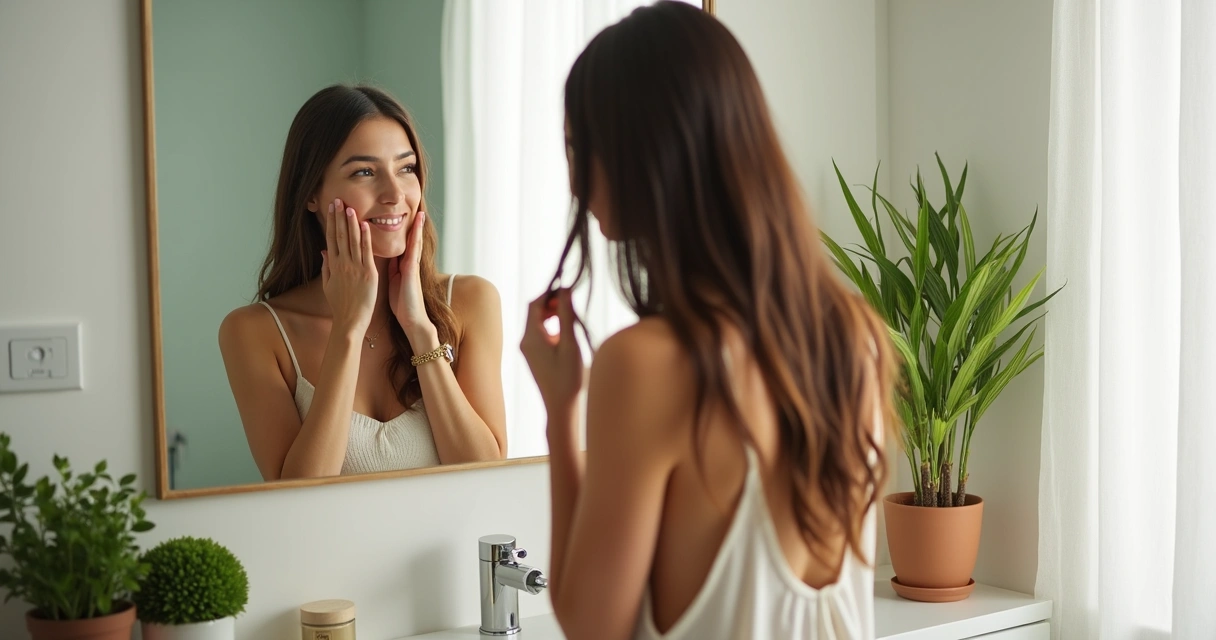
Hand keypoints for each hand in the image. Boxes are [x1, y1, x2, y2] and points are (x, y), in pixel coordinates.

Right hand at [321, 198, 377, 335]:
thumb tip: (324, 252)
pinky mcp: (368, 273)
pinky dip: (365, 238)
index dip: (331, 222)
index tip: (331, 208)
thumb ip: (327, 267)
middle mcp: (342, 264)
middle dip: (338, 217)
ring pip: (352, 240)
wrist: (350, 321)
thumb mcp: (328, 285)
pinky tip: (364, 224)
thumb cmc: (340, 305)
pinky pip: (366, 252)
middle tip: (337, 200)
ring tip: (349, 207)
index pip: (331, 238)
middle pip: (340, 235)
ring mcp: (355, 268)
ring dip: (351, 222)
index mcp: (333, 265)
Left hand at [389, 211, 435, 345]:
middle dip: (411, 224)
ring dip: (417, 227)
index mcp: (401, 265)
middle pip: (410, 238)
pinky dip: (414, 239)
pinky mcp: (413, 270)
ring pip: (414, 242)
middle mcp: (409, 262)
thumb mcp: (393, 281)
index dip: (400, 229)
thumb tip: (383, 258)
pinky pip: (413, 251)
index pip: (401, 243)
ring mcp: (412, 265)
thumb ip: (389, 268)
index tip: (399, 215)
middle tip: (415, 207)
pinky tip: (415, 229)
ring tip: (419, 212)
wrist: (411, 319)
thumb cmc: (402, 303)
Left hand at [520, 288, 585, 417]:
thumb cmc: (567, 378)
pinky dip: (552, 327)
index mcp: (530, 337)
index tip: (568, 290)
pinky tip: (566, 334)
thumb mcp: (570, 343)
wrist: (559, 407)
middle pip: (535, 312)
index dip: (550, 293)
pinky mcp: (534, 356)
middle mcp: (525, 341)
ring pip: (538, 322)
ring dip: (553, 315)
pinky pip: (540, 334)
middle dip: (552, 303)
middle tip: (571, 303)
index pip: (534, 304)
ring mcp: (528, 350)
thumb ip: (566, 315)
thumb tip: (564, 289)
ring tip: (571, 318)